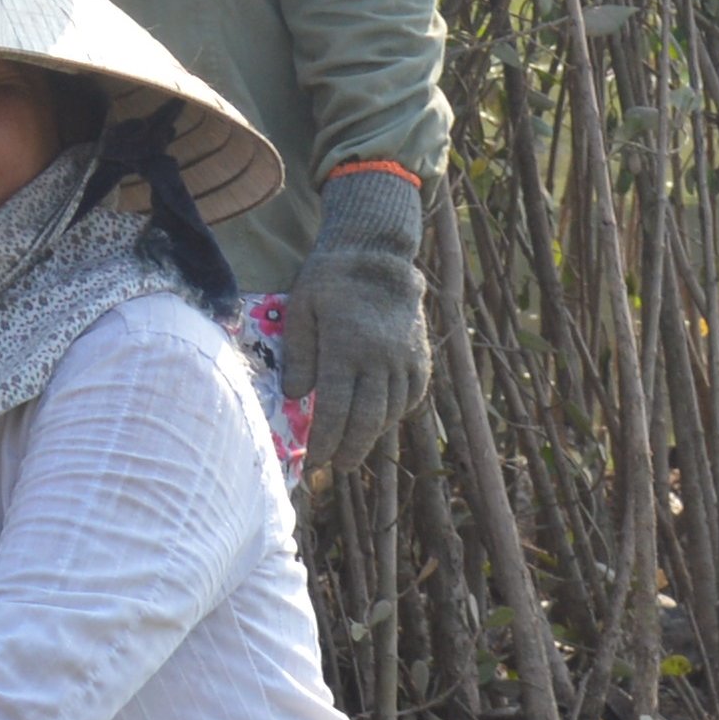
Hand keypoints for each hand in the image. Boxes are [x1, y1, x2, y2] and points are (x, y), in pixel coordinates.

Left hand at [285, 171, 429, 464]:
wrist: (377, 253)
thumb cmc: (329, 281)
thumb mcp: (301, 310)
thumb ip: (299, 355)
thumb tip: (298, 398)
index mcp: (346, 347)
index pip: (336, 408)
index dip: (326, 440)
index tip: (314, 461)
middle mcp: (380, 357)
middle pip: (368, 418)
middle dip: (351, 448)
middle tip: (336, 466)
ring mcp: (405, 357)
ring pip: (392, 410)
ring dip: (373, 434)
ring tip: (353, 448)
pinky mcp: (420, 353)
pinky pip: (412, 393)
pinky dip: (396, 412)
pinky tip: (379, 419)